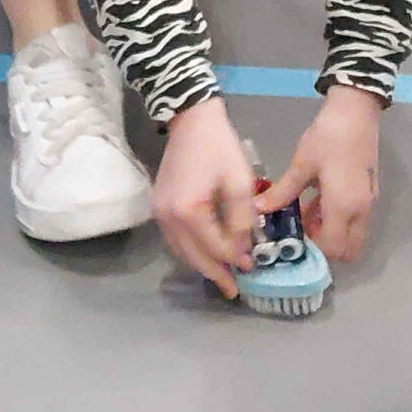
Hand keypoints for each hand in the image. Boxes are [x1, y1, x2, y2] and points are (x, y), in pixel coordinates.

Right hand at [155, 97, 254, 298]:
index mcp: (189, 212)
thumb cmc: (219, 148)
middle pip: (192, 256)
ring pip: (180, 251)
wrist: (191, 121)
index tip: (253, 268)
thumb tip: (244, 250)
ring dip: (201, 265)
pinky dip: (190, 251)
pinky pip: (174, 239)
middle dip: (215, 274)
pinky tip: (205, 254)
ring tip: (222, 276)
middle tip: (233, 290)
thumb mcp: (239, 183)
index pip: (214, 248)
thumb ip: (242, 220)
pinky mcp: (158, 207)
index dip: (235, 261)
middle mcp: (168, 218)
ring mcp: (158, 213)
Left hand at [263, 86, 381, 262]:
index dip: (313, 250)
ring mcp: (368, 202)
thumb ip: (283, 192)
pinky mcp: (369, 192)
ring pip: (353, 235)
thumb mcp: (301, 165)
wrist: (357, 109)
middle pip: (350, 249)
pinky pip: (355, 219)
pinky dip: (339, 219)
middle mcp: (361, 210)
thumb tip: (258, 208)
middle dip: (327, 248)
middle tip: (302, 231)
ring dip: (332, 232)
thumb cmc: (328, 137)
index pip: (333, 249)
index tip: (292, 238)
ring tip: (303, 214)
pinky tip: (316, 201)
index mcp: (344, 207)